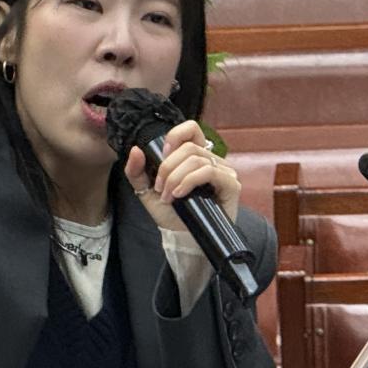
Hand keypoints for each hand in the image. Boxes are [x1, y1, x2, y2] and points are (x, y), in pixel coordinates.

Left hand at [124, 120, 240, 235]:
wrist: (183, 238)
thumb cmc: (171, 214)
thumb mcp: (147, 191)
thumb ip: (137, 171)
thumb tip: (136, 149)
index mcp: (195, 157)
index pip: (191, 129)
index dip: (175, 136)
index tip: (162, 156)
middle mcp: (212, 161)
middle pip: (189, 148)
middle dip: (168, 168)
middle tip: (160, 188)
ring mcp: (223, 172)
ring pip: (197, 159)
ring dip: (176, 178)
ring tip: (169, 196)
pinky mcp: (231, 185)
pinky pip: (210, 172)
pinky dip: (190, 181)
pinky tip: (180, 194)